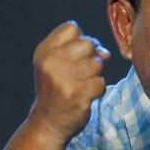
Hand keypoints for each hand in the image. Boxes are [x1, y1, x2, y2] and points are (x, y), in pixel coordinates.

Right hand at [30, 20, 110, 144]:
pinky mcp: (77, 95)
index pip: (72, 27)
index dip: (81, 40)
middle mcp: (52, 62)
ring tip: (81, 85)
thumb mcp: (56, 63)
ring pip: (97, 64)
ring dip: (95, 75)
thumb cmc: (57, 89)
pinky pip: (101, 83)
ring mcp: (64, 79)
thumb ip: (78, 49)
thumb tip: (104, 52)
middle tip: (81, 73)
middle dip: (91, 58)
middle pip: (88, 44)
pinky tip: (85, 95)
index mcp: (45, 51)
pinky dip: (98, 90)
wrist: (48, 121)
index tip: (77, 55)